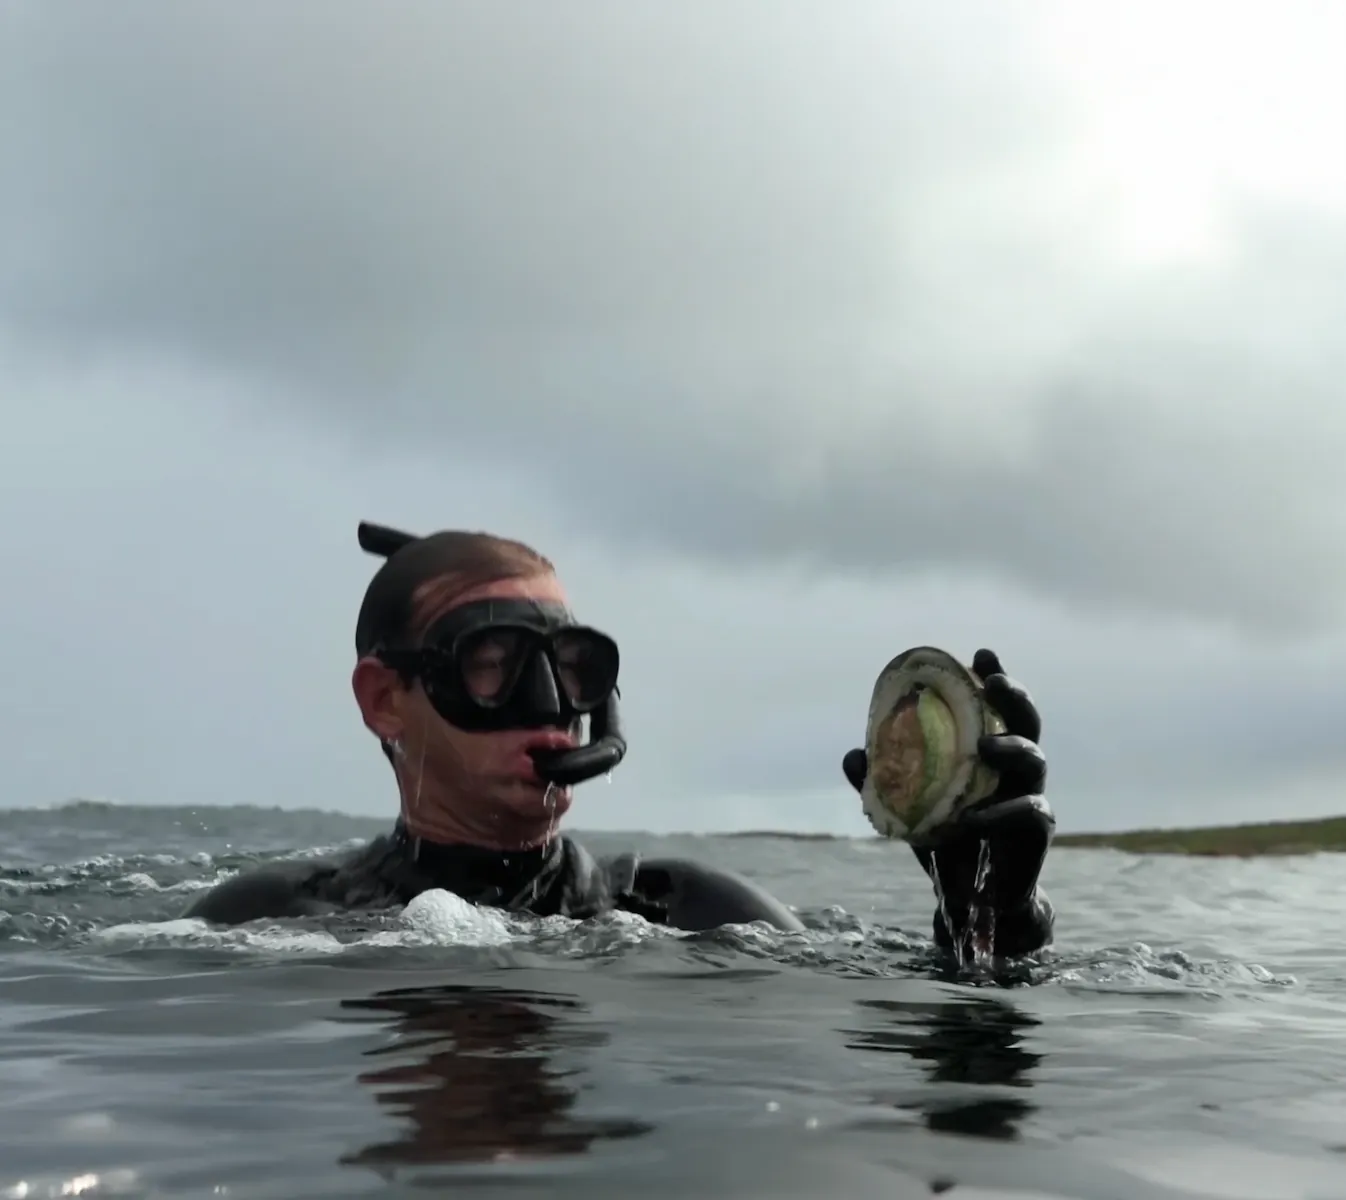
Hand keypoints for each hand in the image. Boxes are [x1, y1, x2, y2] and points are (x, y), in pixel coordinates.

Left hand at [841, 649, 1054, 914]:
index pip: (993, 706)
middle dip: (1013, 696)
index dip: (992, 676)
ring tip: (986, 747)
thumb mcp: (907, 807)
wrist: (968, 897)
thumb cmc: (943, 840)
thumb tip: (853, 754)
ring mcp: (1029, 794)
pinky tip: (973, 819)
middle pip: (1025, 720)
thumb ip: (884, 780)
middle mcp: (1013, 767)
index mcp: (986, 751)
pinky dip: (1002, 813)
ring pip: (1035, 758)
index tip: (979, 654)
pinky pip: (1030, 812)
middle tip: (993, 682)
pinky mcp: (1037, 831)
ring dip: (1012, 747)